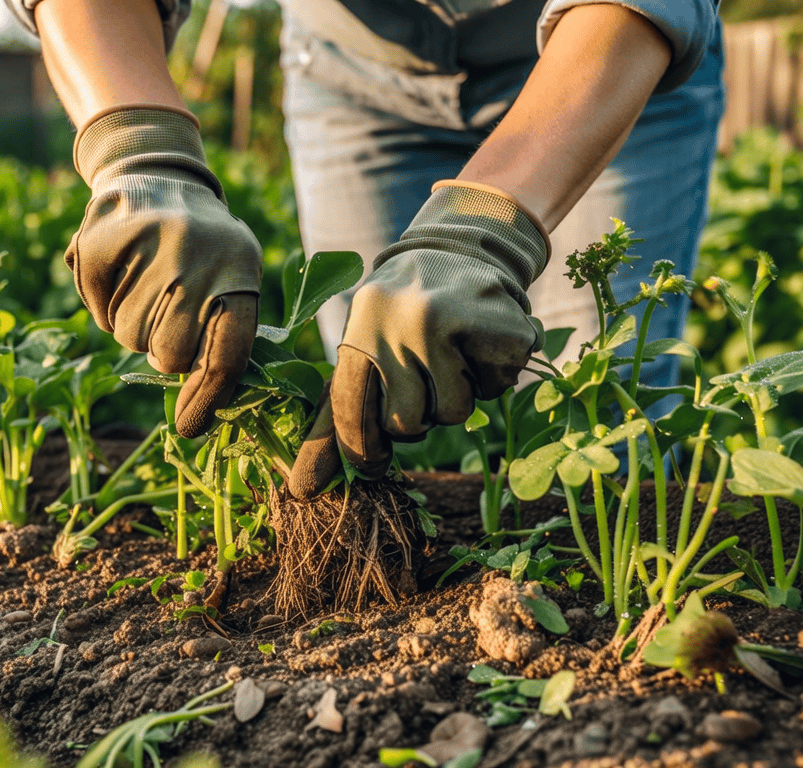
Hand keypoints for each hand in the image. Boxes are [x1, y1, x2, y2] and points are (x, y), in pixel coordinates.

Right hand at [66, 105, 261, 437]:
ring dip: (133, 327)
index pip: (229, 352)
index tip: (189, 428)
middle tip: (167, 318)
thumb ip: (223, 342)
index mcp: (240, 270)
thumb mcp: (232, 280)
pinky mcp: (101, 237)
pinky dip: (102, 306)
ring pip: (128, 336)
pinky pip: (96, 310)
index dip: (208, 397)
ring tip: (146, 287)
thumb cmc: (203, 250)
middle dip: (164, 351)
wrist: (158, 175)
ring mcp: (147, 242)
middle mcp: (197, 253)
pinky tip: (119, 275)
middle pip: (170, 353)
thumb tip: (197, 421)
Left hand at [288, 182, 548, 497]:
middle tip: (424, 377)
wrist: (467, 245)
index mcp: (361, 326)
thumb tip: (303, 486)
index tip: (369, 469)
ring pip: (453, 414)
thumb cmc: (405, 309)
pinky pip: (494, 390)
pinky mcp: (500, 329)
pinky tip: (482, 342)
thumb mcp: (365, 339)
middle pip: (406, 423)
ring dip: (457, 396)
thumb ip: (340, 408)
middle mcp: (402, 323)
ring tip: (454, 353)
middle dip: (417, 416)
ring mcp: (456, 325)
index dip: (359, 450)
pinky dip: (491, 377)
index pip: (350, 410)